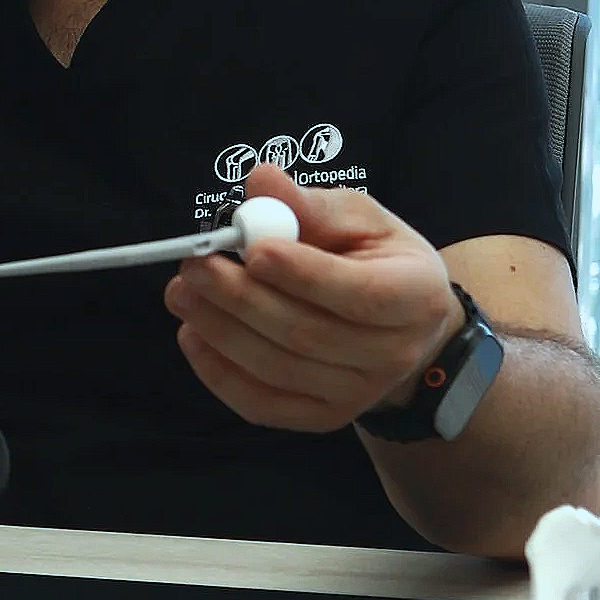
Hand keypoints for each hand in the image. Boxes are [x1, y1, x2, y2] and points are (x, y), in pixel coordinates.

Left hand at [164, 168, 461, 433]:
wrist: (406, 330)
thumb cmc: (379, 261)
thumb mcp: (362, 220)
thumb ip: (312, 205)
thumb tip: (263, 182)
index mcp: (415, 297)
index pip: (359, 295)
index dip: (304, 275)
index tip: (253, 250)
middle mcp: (393, 355)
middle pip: (308, 334)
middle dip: (242, 298)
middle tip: (194, 266)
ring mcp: (358, 395)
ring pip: (278, 369)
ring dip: (220, 331)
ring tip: (184, 293)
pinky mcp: (323, 417)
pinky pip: (263, 404)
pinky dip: (220, 373)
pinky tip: (193, 336)